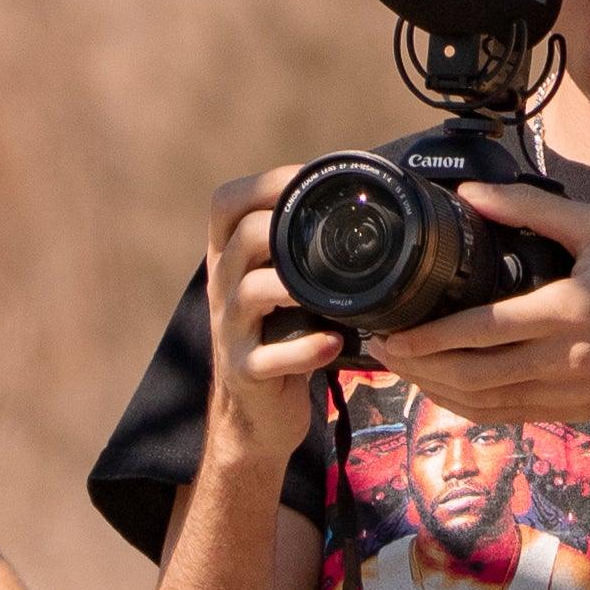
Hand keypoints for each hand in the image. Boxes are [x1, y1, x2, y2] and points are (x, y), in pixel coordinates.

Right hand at [202, 169, 342, 454]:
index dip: (266, 183)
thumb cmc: (282, 336)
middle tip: (325, 236)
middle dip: (281, 229)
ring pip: (248, 293)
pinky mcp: (245, 371)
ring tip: (328, 293)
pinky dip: (304, 350)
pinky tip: (332, 344)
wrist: (256, 411)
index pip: (226, 203)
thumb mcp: (284, 286)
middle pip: (240, 240)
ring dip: (290, 286)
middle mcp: (222, 288)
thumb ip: (303, 250)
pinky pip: (269, 358)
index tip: (309, 178)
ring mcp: (230, 331)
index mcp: (230, 258)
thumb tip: (367, 202)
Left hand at [380, 187, 589, 429]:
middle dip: (417, 366)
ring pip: (479, 401)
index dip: (430, 337)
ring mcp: (560, 392)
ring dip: (431, 388)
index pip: (484, 330)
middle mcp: (561, 357)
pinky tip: (437, 387)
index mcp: (568, 310)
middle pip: (471, 374)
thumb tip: (471, 195)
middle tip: (381, 347)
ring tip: (399, 366)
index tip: (392, 329)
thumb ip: (534, 210)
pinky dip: (461, 405)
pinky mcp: (561, 412)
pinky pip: (499, 415)